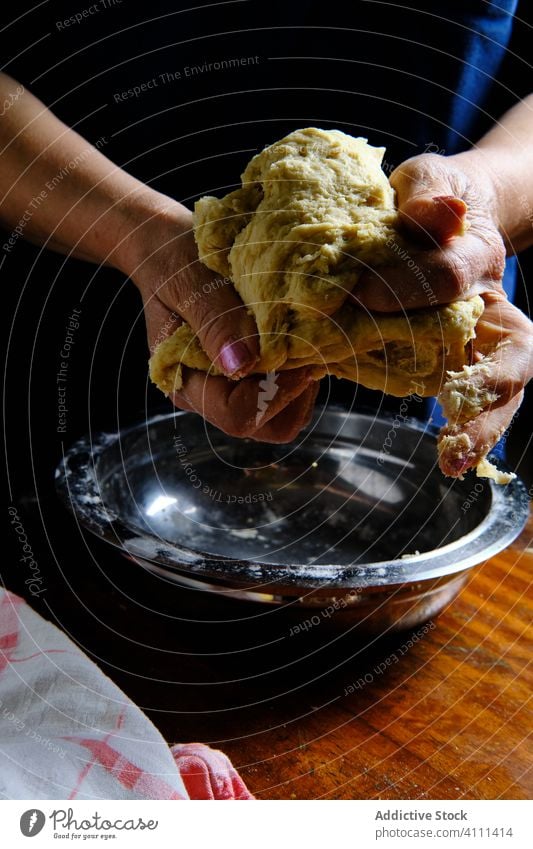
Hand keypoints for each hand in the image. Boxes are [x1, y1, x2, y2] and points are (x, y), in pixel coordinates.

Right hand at [126, 204, 318, 441]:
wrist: (172, 249)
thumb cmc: (176, 262)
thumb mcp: (190, 284)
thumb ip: (215, 321)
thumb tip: (243, 363)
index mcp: (188, 385)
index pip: (240, 416)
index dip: (277, 394)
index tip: (300, 355)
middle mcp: (213, 396)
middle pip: (271, 425)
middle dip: (296, 391)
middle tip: (303, 343)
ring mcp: (236, 388)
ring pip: (288, 410)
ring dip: (303, 377)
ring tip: (298, 331)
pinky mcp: (256, 375)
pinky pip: (291, 389)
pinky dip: (302, 364)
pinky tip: (297, 331)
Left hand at [352, 152, 532, 475]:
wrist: (448, 216)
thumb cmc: (428, 199)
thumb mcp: (426, 180)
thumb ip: (429, 194)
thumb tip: (441, 215)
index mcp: (479, 257)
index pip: (447, 278)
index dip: (405, 287)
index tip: (355, 292)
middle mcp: (491, 306)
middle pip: (510, 353)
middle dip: (482, 388)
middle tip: (453, 419)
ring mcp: (481, 341)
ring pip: (503, 387)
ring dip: (483, 424)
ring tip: (456, 460)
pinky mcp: (458, 362)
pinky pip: (473, 399)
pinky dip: (469, 430)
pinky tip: (451, 461)